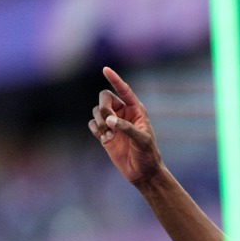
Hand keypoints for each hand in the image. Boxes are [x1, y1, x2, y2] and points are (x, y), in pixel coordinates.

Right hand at [88, 67, 162, 183]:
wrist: (142, 171)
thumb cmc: (147, 154)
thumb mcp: (142, 140)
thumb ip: (126, 128)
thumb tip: (109, 120)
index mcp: (136, 110)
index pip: (124, 90)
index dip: (115, 79)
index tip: (105, 69)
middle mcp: (123, 113)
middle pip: (104, 97)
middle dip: (103, 107)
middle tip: (109, 121)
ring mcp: (112, 123)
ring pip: (96, 111)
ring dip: (99, 121)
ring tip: (109, 135)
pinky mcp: (104, 134)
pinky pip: (92, 124)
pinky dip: (96, 129)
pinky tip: (105, 139)